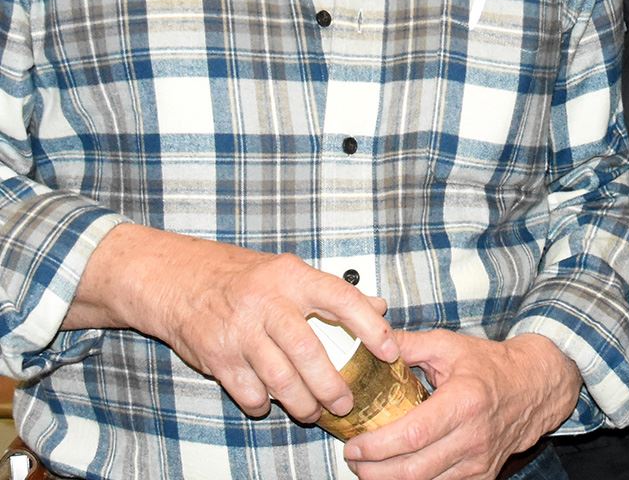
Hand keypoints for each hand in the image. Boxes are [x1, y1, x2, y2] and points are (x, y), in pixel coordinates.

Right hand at [66, 223, 399, 424]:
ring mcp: (240, 330)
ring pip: (281, 379)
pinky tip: (270, 403)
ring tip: (313, 412)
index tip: (389, 350)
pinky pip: (249, 391)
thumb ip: (333, 293)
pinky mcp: (217, 356)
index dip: (369, 325)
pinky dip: (263, 404)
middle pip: (308, 352)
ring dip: (302, 403)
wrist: (182, 279)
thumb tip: (379, 307)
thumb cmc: (246, 278)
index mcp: (293, 277)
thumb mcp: (291, 272)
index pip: (342, 299)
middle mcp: (268, 302)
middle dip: (332, 385)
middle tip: (346, 401)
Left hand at [343, 331, 581, 478]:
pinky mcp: (481, 476)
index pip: (414, 435)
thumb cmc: (490, 364)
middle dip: (375, 472)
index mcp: (464, 401)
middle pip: (414, 470)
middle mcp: (473, 436)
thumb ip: (410, 345)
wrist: (533, 386)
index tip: (354, 445)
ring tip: (368, 467)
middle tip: (353, 460)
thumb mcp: (450, 345)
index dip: (378, 446)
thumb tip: (372, 342)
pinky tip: (397, 471)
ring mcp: (478, 462)